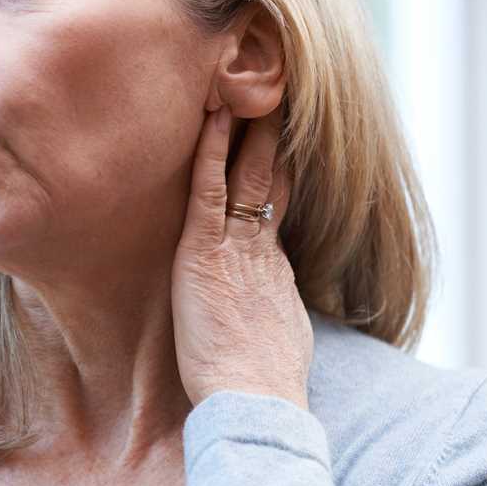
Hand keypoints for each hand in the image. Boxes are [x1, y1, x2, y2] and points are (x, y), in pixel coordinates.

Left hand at [171, 103, 312, 409]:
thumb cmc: (262, 383)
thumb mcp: (279, 337)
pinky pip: (208, 189)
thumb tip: (274, 318)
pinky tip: (209, 119)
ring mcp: (233, 245)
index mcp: (272, 266)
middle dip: (269, 135)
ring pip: (242, 173)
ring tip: (241, 87)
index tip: (281, 136)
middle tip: (272, 93)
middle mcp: (258, 247)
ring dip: (243, 128)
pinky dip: (210, 151)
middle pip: (267, 177)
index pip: (275, 203)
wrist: (257, 398)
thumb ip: (274, 313)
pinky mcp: (205, 251)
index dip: (278, 166)